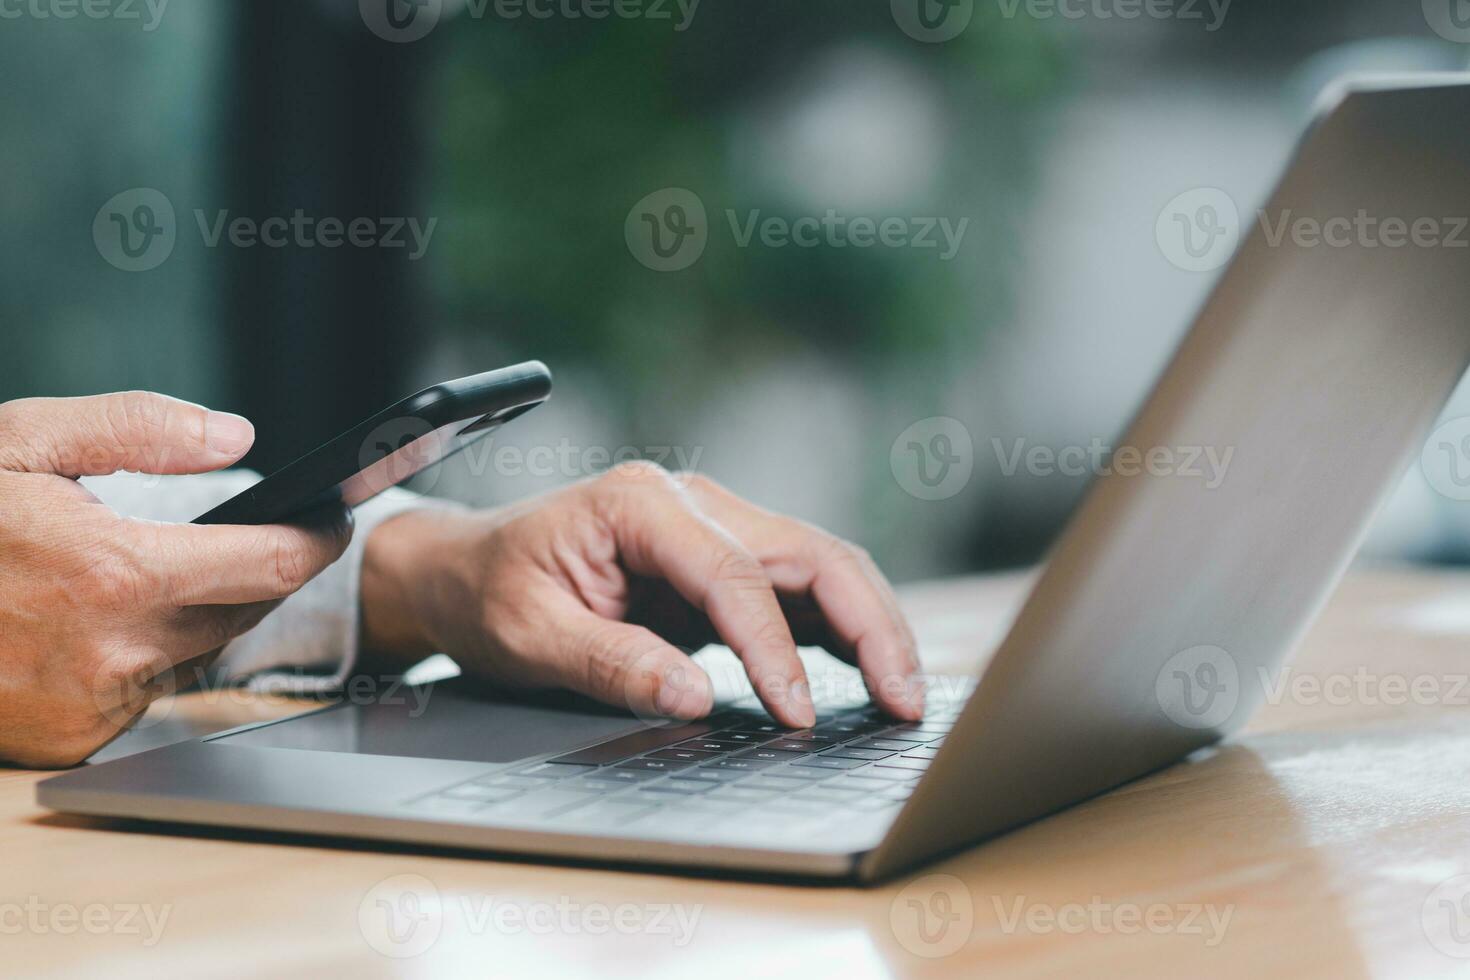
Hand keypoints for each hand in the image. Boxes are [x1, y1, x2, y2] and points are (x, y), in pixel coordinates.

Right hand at [0, 392, 351, 767]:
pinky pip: (143, 692)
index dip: (316, 538)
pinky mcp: (71, 740)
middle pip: (240, 610)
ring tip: (131, 571)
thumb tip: (233, 435)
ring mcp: (95, 705)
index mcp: (119, 573)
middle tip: (232, 534)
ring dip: (189, 614)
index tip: (334, 518)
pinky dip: (139, 656)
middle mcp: (118, 651)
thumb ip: (138, 428)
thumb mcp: (22, 442)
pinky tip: (90, 623)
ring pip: (193, 653)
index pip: (271, 564)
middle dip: (249, 570)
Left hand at [361, 463, 922, 726]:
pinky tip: (870, 672)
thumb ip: (612, 663)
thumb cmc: (488, 591)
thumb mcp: (529, 635)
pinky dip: (842, 629)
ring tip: (905, 691)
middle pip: (809, 554)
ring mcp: (714, 526)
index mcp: (642, 504)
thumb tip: (693, 699)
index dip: (773, 648)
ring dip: (871, 624)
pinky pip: (799, 590)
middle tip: (905, 697)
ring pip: (821, 566)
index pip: (734, 574)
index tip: (796, 714)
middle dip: (868, 625)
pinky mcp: (723, 561)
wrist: (464, 568)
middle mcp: (692, 503)